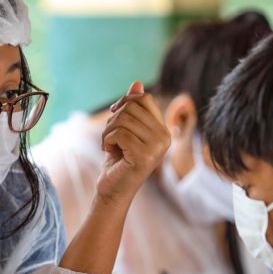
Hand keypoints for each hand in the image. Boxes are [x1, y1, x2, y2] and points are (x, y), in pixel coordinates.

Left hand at [98, 82, 170, 205]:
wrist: (113, 189)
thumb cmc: (119, 160)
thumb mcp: (125, 130)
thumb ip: (132, 108)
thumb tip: (137, 84)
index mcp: (164, 130)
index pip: (144, 98)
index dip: (125, 101)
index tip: (114, 114)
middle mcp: (165, 138)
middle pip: (131, 107)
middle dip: (113, 119)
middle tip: (109, 136)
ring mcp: (156, 148)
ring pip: (123, 120)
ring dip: (108, 131)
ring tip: (108, 144)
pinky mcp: (144, 157)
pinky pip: (119, 134)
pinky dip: (107, 140)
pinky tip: (108, 151)